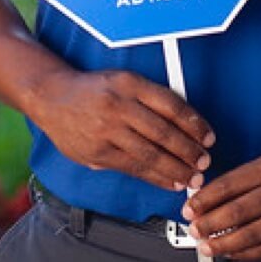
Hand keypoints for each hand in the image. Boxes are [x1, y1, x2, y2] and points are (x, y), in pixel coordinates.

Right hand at [28, 68, 214, 191]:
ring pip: (150, 154)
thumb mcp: (122, 80)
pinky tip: (169, 181)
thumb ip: (149, 99)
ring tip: (192, 176)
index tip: (208, 136)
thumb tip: (184, 124)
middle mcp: (118, 105)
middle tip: (204, 160)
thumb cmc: (93, 90)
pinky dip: (156, 177)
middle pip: (164, 132)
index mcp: (129, 83)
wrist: (52, 96)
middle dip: (189, 150)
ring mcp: (106, 130)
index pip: (171, 105)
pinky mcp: (97, 152)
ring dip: (176, 168)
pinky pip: (133, 168)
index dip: (195, 124)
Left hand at [182, 149, 260, 258]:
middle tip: (194, 229)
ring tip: (208, 245)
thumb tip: (209, 200)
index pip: (229, 184)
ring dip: (225, 243)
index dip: (205, 199)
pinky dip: (247, 254)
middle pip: (238, 211)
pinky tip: (233, 254)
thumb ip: (242, 181)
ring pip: (252, 234)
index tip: (190, 208)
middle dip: (210, 224)